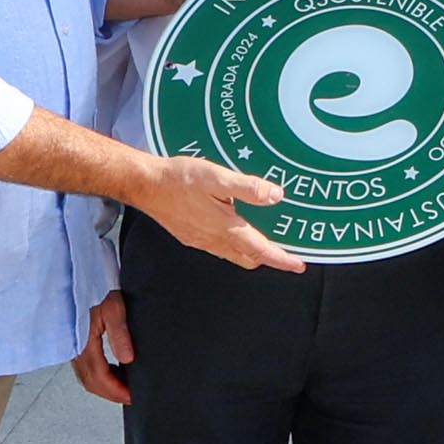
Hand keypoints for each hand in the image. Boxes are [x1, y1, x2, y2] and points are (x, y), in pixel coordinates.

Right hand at [73, 288, 135, 405]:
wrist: (84, 271)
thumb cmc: (97, 284)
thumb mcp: (114, 307)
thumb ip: (120, 334)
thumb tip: (127, 359)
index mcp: (83, 341)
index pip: (99, 376)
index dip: (116, 391)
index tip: (131, 396)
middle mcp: (75, 345)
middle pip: (91, 382)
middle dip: (110, 393)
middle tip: (129, 397)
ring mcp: (74, 343)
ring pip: (86, 376)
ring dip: (104, 385)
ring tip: (124, 387)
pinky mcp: (76, 339)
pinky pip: (85, 365)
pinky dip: (99, 374)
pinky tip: (112, 371)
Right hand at [123, 151, 300, 274]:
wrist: (145, 184)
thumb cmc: (177, 179)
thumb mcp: (217, 177)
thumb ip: (247, 188)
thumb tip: (275, 195)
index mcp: (224, 228)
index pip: (260, 250)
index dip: (282, 259)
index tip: (299, 266)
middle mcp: (213, 239)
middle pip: (249, 258)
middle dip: (268, 257)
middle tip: (285, 250)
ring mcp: (200, 240)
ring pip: (233, 254)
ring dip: (251, 251)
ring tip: (264, 238)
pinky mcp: (190, 236)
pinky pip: (218, 248)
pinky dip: (233, 244)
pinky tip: (233, 227)